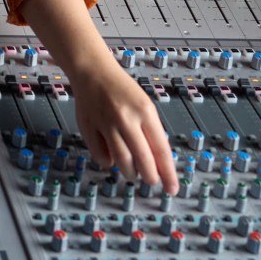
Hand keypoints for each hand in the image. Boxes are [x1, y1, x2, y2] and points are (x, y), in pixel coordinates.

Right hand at [68, 58, 178, 190]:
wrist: (92, 70)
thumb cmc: (121, 89)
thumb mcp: (144, 106)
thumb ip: (151, 132)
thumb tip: (158, 164)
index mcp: (145, 111)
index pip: (161, 150)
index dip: (168, 173)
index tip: (172, 188)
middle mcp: (125, 117)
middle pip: (142, 159)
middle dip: (149, 176)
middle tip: (151, 180)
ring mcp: (105, 122)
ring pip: (122, 161)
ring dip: (130, 172)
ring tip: (132, 172)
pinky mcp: (88, 127)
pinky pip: (101, 156)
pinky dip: (108, 162)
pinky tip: (112, 158)